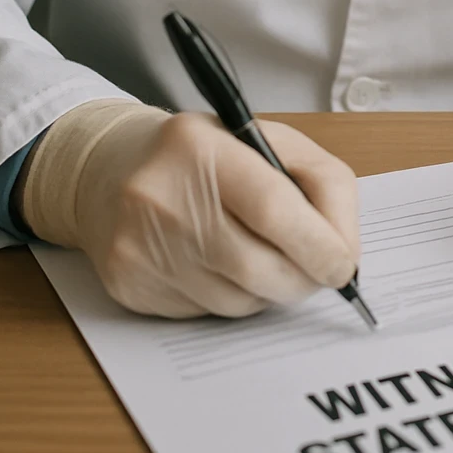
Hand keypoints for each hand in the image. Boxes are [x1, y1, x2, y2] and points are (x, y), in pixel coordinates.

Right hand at [17, 101, 359, 317]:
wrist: (107, 170)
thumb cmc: (202, 155)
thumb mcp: (264, 139)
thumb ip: (319, 181)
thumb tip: (344, 251)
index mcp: (199, 146)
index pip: (273, 209)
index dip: (319, 245)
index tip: (344, 265)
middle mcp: (161, 196)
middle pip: (259, 267)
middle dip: (302, 277)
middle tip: (317, 270)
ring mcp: (140, 246)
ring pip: (238, 300)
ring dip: (267, 289)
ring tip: (260, 253)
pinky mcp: (130, 286)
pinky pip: (207, 314)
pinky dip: (231, 297)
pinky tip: (218, 263)